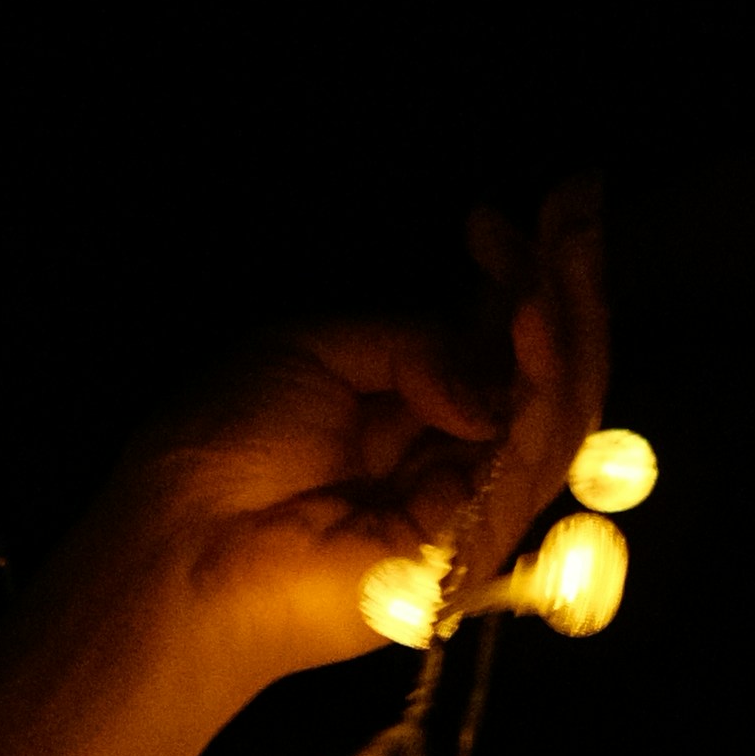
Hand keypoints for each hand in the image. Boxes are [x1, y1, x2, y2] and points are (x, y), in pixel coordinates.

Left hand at [121, 180, 609, 702]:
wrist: (181, 542)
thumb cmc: (221, 447)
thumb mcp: (313, 350)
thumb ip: (413, 341)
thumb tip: (489, 375)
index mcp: (401, 414)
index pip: (488, 343)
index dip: (508, 277)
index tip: (499, 217)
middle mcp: (444, 458)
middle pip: (537, 372)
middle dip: (561, 286)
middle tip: (573, 209)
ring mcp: (467, 504)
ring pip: (555, 409)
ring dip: (567, 321)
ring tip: (559, 250)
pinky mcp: (477, 546)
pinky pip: (535, 456)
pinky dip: (546, 383)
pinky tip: (534, 320)